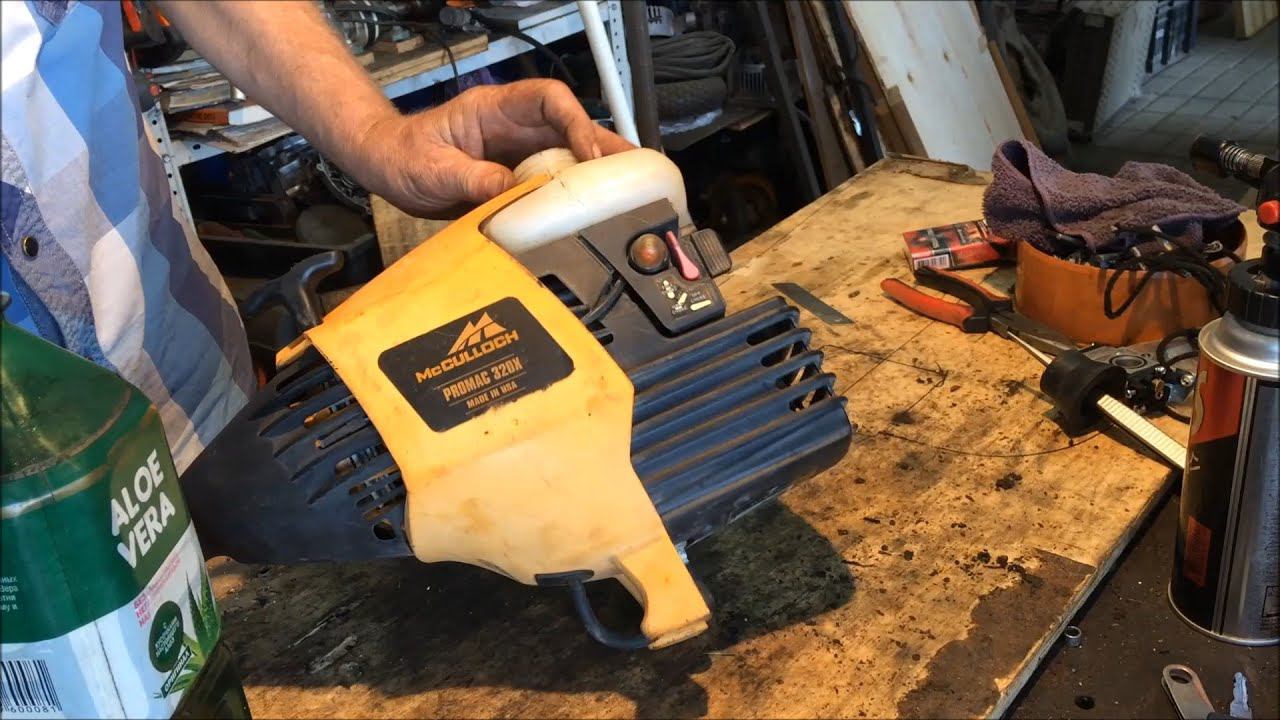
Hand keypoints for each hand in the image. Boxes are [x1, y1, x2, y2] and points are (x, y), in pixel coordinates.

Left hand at [353, 79, 634, 216]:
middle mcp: (512, 128)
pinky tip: (592, 215)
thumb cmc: (401, 156)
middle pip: (570, 128)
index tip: (590, 154)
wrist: (384, 166)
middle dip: (604, 147)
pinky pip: (551, 183)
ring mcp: (516, 152)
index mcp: (494, 111)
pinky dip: (573, 197)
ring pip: (567, 156)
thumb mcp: (433, 170)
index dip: (576, 122)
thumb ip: (472, 180)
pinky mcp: (515, 178)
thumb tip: (512, 193)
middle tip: (637, 173)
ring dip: (597, 174)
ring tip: (630, 195)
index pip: (550, 100)